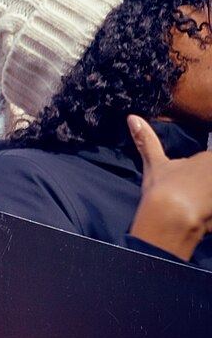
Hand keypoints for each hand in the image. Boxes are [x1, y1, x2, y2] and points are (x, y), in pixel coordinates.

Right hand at [128, 115, 211, 259]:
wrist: (172, 217)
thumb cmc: (164, 189)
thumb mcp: (154, 164)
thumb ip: (147, 141)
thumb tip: (132, 118)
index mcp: (208, 158)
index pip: (207, 166)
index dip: (197, 179)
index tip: (185, 188)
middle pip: (209, 180)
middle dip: (203, 189)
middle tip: (191, 200)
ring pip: (210, 195)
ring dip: (206, 201)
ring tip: (196, 211)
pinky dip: (208, 215)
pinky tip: (201, 218)